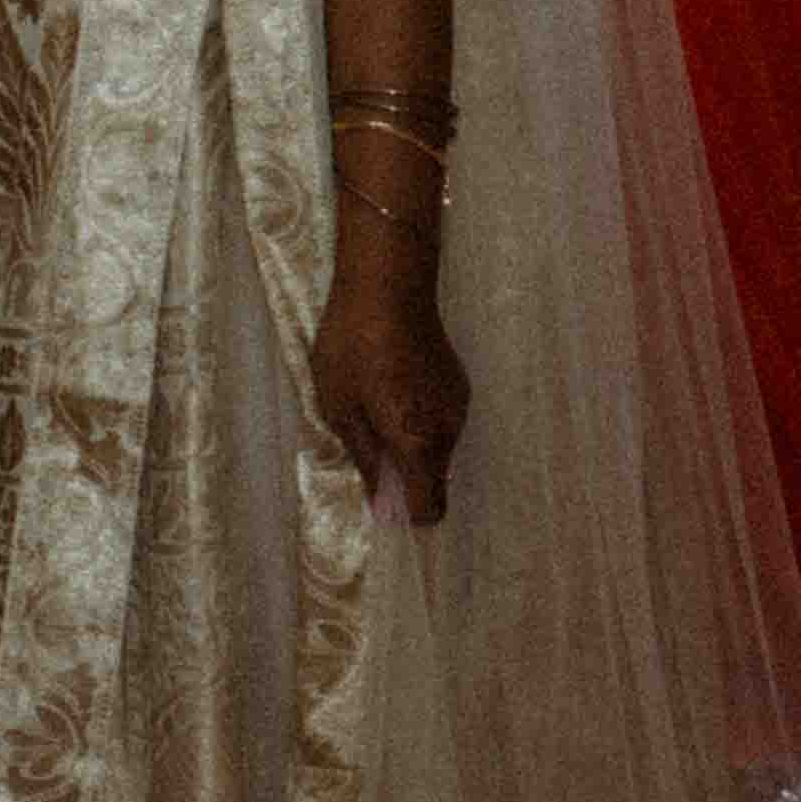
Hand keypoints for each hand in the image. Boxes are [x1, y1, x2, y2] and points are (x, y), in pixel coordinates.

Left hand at [311, 245, 467, 529]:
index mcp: (419, 442)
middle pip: (431, 478)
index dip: (405, 514)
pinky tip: (389, 386)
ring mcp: (460, 406)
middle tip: (361, 439)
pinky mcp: (459, 386)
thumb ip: (366, 459)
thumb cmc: (353, 347)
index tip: (380, 503)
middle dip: (400, 475)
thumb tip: (381, 504)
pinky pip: (438, 421)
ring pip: (434, 448)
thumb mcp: (340, 408)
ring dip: (406, 443)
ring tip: (371, 404)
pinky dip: (416, 419)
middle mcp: (450, 431)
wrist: (389, 287)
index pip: (430, 507)